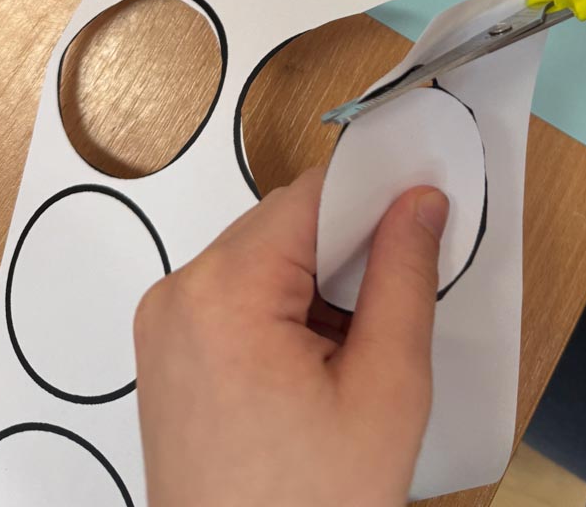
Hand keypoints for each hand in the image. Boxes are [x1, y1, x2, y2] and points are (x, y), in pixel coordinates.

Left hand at [134, 169, 448, 506]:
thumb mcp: (386, 389)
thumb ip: (405, 276)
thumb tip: (418, 201)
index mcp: (225, 291)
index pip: (313, 194)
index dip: (374, 197)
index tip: (421, 210)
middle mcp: (180, 294)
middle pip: (285, 224)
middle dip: (344, 254)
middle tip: (385, 315)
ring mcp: (164, 325)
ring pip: (264, 258)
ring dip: (313, 287)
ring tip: (341, 361)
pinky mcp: (167, 353)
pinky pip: (236, 296)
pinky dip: (280, 313)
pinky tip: (309, 372)